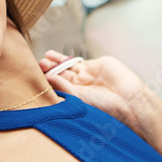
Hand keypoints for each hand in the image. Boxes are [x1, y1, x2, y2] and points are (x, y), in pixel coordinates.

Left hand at [39, 51, 161, 138]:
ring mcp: (87, 76)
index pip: (56, 89)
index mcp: (76, 99)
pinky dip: (63, 58)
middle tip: (37, 66)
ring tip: (42, 60)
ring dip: (53, 63)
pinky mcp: (95, 65)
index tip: (33, 79)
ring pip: (66, 67)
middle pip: (59, 76)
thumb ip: (63, 86)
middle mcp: (80, 87)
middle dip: (47, 71)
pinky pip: (76, 61)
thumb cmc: (105, 106)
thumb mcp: (80, 98)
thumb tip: (46, 76)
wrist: (129, 100)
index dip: (45, 83)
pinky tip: (51, 55)